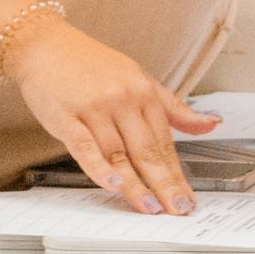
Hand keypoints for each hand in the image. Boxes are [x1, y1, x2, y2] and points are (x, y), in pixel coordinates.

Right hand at [4, 14, 214, 215]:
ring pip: (118, 154)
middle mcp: (122, 100)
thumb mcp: (138, 78)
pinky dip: (100, 168)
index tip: (187, 197)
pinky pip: (86, 148)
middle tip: (178, 209)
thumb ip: (172, 107)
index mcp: (143, 92)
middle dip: (164, 184)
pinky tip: (113, 184)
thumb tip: (211, 123)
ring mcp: (94, 109)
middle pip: (146, 150)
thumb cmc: (89, 64)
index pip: (164, 141)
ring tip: (150, 207)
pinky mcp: (66, 117)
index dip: (176, 173)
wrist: (44, 44)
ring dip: (136, 184)